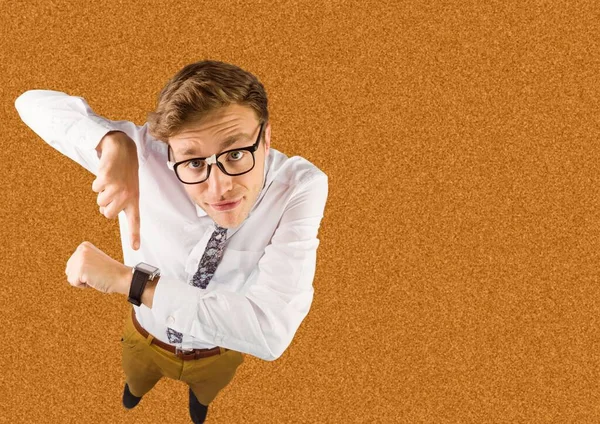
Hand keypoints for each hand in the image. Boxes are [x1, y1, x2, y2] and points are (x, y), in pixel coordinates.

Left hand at [65, 241, 131, 293]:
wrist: (121, 276)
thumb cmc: (109, 272)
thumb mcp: (93, 261)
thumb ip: (81, 261)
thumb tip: (68, 269)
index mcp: (84, 246)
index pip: (72, 264)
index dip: (84, 271)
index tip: (97, 268)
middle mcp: (80, 249)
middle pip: (69, 270)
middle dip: (81, 276)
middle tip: (97, 273)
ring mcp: (80, 258)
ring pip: (70, 277)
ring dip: (82, 281)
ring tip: (96, 276)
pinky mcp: (80, 269)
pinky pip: (74, 283)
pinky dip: (83, 285)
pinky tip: (94, 279)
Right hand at [92, 131, 140, 249]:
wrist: (122, 150)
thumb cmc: (125, 173)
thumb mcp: (129, 188)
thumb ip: (121, 202)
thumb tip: (107, 213)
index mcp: (134, 200)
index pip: (135, 221)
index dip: (134, 235)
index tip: (136, 248)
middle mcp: (127, 195)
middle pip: (107, 214)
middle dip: (105, 205)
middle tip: (112, 192)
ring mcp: (117, 187)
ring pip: (100, 202)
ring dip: (101, 192)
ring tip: (111, 181)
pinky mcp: (107, 178)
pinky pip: (95, 189)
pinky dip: (97, 182)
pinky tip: (106, 174)